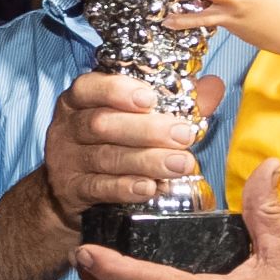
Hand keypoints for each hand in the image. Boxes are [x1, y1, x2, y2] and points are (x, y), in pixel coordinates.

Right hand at [42, 71, 223, 230]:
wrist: (71, 192)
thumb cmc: (110, 145)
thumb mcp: (132, 119)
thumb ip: (173, 103)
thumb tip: (212, 87)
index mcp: (80, 101)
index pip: (89, 87)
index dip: (118, 90)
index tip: (150, 99)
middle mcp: (68, 127)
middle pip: (102, 124)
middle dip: (147, 130)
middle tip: (183, 136)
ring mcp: (66, 160)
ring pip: (105, 157)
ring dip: (146, 161)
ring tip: (180, 165)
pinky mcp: (71, 191)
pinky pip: (98, 188)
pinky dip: (125, 187)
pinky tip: (150, 188)